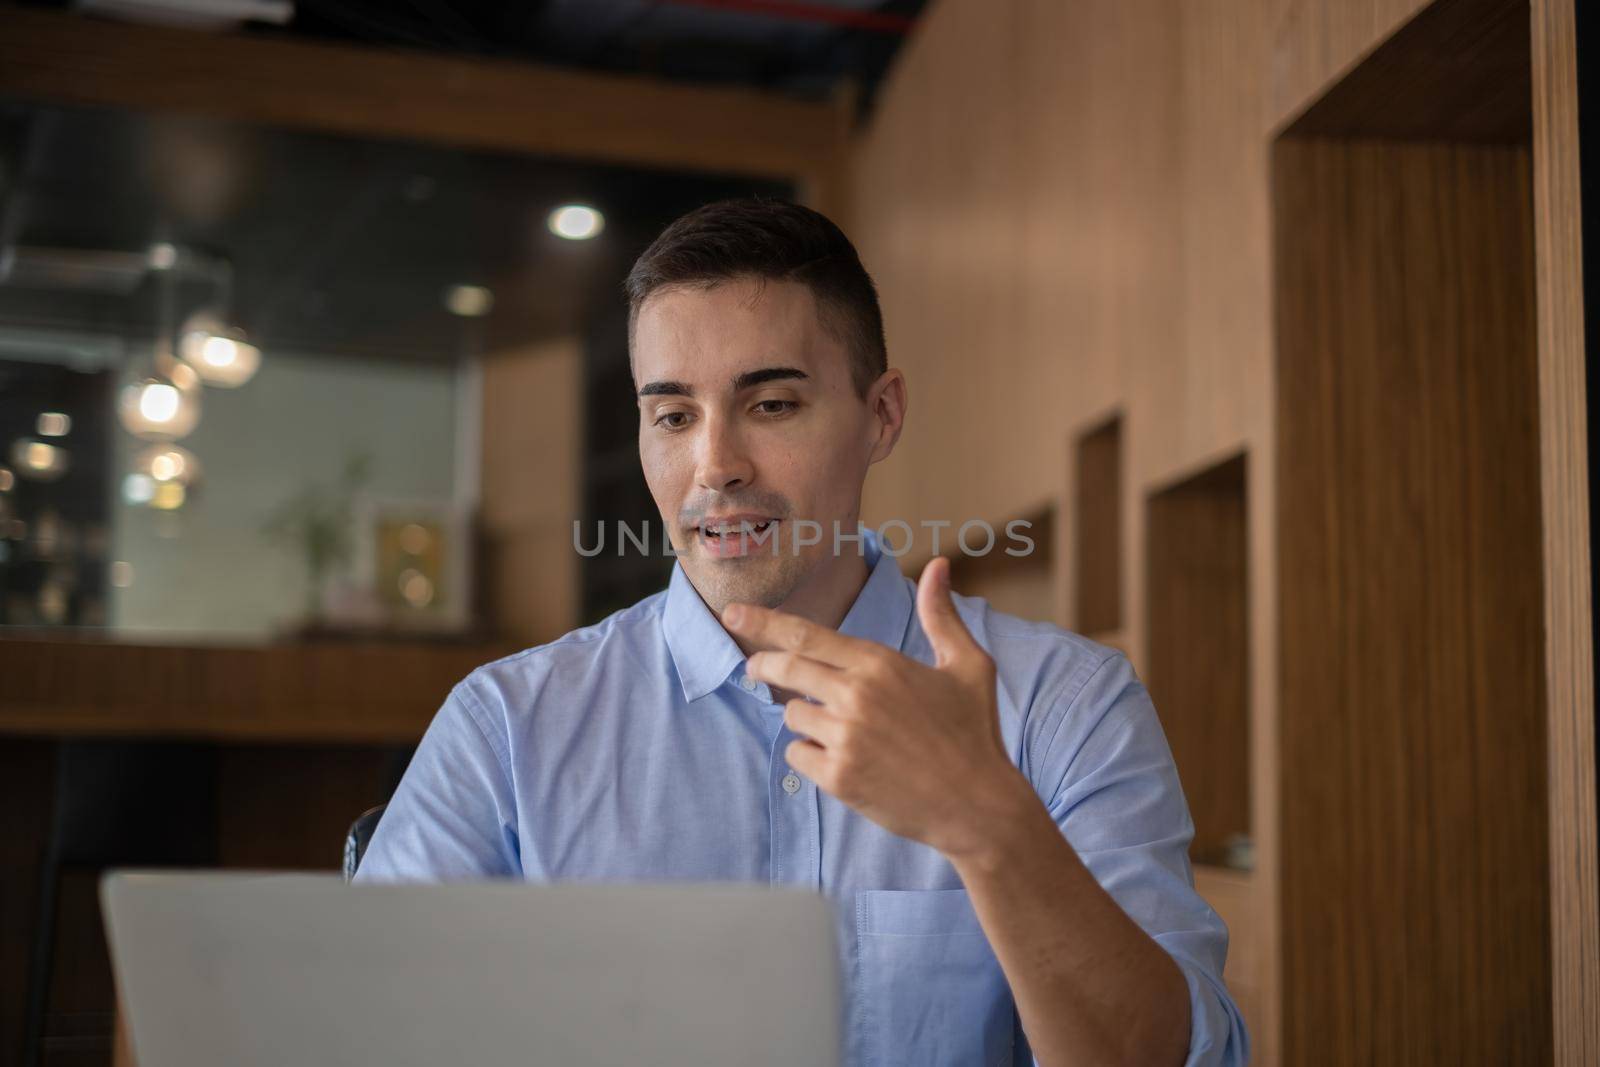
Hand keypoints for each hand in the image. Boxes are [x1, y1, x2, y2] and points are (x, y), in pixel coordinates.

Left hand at [724, 556, 1036, 860]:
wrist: (979, 806)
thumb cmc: (974, 733)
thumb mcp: (968, 666)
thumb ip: (941, 615)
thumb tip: (940, 564)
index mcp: (880, 663)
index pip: (806, 634)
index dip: (763, 622)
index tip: (732, 614)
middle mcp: (857, 695)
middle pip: (785, 669)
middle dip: (762, 666)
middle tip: (754, 668)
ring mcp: (845, 737)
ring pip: (793, 714)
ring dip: (805, 718)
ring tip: (841, 730)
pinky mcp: (839, 776)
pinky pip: (797, 755)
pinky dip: (811, 756)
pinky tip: (845, 761)